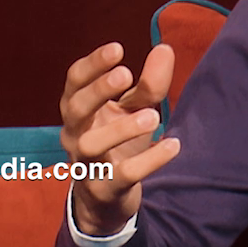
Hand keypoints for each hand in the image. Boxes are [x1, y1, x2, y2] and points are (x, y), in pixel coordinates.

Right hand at [60, 42, 178, 235]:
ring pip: (91, 145)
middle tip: (126, 74)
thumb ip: (148, 83)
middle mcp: (75, 133)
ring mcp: (86, 163)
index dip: (93, 64)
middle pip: (76, 108)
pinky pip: (123, 175)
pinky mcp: (104, 189)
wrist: (105, 198)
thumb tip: (165, 49)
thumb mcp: (134, 110)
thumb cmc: (117, 142)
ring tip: (153, 117)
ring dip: (121, 129)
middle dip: (99, 90)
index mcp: (78, 108)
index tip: (118, 49)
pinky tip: (173, 145)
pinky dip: (149, 160)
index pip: (75, 80)